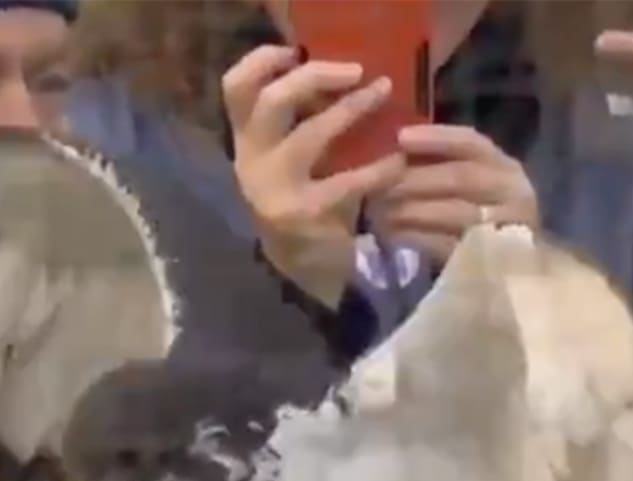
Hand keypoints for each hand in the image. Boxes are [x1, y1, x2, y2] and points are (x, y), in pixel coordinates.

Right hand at [223, 45, 405, 305]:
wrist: (305, 277)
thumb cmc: (303, 209)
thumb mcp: (287, 164)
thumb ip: (296, 124)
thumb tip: (332, 76)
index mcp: (245, 147)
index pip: (235, 90)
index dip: (262, 62)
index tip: (296, 51)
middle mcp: (252, 166)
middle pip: (269, 103)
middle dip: (314, 77)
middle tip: (356, 71)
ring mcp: (275, 193)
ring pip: (307, 136)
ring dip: (349, 110)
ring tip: (382, 94)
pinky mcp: (305, 218)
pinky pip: (346, 183)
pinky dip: (377, 169)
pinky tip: (397, 162)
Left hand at [366, 124, 539, 265]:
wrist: (509, 275)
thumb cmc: (479, 222)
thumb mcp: (472, 188)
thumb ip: (442, 168)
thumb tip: (397, 147)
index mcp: (505, 168)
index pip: (471, 143)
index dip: (436, 139)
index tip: (401, 138)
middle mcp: (512, 193)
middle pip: (460, 177)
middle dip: (415, 179)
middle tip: (376, 182)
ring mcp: (504, 228)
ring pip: (454, 212)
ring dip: (410, 210)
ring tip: (376, 210)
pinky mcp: (487, 261)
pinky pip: (448, 245)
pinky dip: (417, 238)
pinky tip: (391, 235)